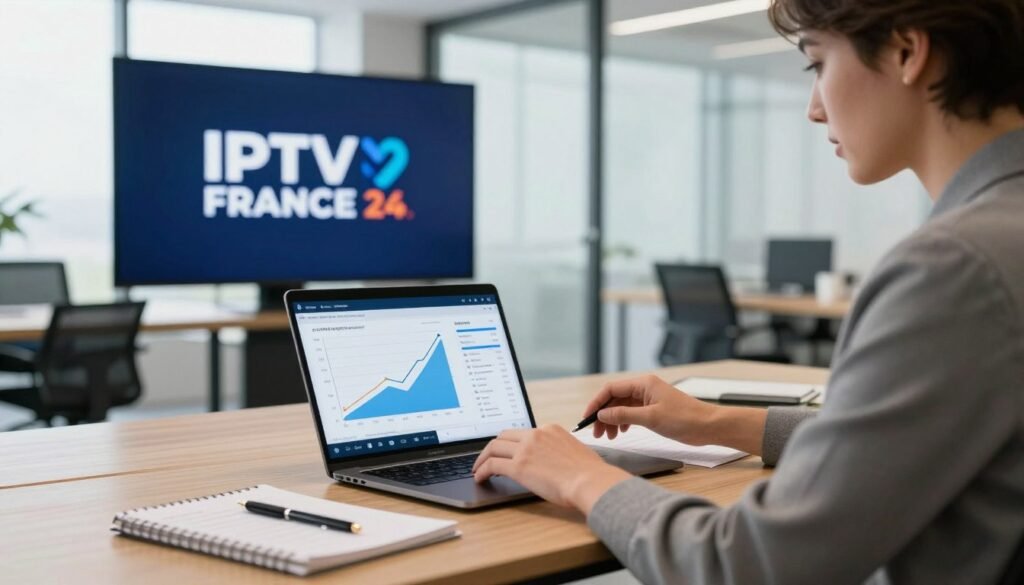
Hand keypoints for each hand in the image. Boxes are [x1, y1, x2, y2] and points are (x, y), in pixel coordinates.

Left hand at [472, 425, 630, 512]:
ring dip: (483, 458)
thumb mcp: (575, 451)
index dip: (510, 443)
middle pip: (504, 436)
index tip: (506, 451)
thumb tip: (554, 462)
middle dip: (493, 447)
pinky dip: (482, 470)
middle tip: (486, 458)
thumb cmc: (590, 473)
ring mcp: (526, 449)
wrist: (590, 481)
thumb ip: (560, 451)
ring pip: (494, 448)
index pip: (522, 433)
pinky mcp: (518, 466)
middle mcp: (536, 435)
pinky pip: (492, 465)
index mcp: (550, 429)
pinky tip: (480, 478)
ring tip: (478, 469)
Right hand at [583, 374, 767, 453]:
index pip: (611, 389)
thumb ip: (624, 416)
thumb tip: (602, 414)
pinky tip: (620, 433)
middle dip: (603, 414)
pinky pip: (630, 414)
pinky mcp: (653, 410)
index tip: (587, 418)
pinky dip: (622, 423)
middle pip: (614, 399)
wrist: (708, 426)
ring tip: (607, 436)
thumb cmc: (685, 419)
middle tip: (596, 432)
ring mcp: (648, 399)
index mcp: (643, 384)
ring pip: (621, 408)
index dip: (596, 403)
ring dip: (611, 420)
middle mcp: (644, 388)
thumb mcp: (651, 418)